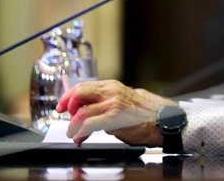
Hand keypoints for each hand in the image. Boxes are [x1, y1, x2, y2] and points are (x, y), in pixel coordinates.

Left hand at [56, 79, 176, 145]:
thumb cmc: (144, 113)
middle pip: (78, 93)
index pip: (82, 86)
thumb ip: (105, 101)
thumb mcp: (122, 99)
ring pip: (81, 111)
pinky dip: (80, 131)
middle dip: (67, 106)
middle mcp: (110, 91)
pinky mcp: (114, 117)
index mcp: (111, 86)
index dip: (68, 96)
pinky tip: (80, 137)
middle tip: (65, 117)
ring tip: (73, 133)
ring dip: (73, 125)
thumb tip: (86, 109)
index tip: (62, 106)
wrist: (161, 119)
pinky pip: (89, 123)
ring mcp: (112, 104)